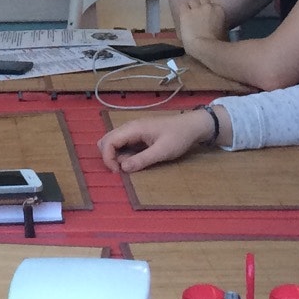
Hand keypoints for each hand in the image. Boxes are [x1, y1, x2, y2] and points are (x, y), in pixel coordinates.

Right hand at [97, 108, 214, 173]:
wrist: (192, 126)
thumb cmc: (179, 137)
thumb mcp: (162, 151)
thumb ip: (142, 159)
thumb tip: (123, 169)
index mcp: (133, 128)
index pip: (108, 141)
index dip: (108, 158)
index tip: (118, 172)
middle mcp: (129, 127)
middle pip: (106, 140)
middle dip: (109, 157)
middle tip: (122, 170)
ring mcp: (133, 130)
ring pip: (113, 142)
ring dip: (115, 156)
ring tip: (131, 165)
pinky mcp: (137, 135)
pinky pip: (122, 144)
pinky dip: (122, 154)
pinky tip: (135, 160)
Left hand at [176, 0, 227, 46]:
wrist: (204, 47)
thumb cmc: (216, 44)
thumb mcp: (224, 33)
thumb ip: (221, 25)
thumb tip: (218, 27)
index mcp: (219, 10)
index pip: (213, 4)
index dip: (209, 11)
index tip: (207, 17)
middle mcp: (208, 6)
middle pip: (203, 0)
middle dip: (200, 6)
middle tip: (198, 15)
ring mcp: (196, 9)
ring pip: (193, 1)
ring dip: (191, 7)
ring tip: (190, 15)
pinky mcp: (185, 13)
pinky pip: (183, 5)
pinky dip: (183, 10)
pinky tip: (183, 16)